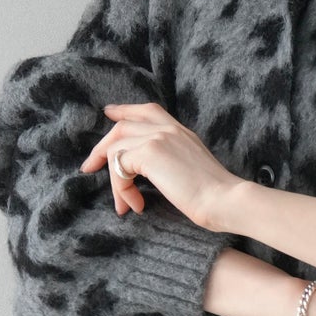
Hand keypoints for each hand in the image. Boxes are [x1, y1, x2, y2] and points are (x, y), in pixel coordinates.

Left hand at [80, 101, 242, 230]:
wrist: (224, 199)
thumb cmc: (215, 195)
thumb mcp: (193, 168)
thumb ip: (173, 160)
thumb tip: (150, 171)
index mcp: (181, 131)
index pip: (147, 110)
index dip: (124, 110)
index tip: (109, 114)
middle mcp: (168, 128)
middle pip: (123, 125)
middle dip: (103, 146)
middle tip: (90, 166)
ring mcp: (158, 137)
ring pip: (116, 148)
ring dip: (114, 179)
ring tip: (122, 203)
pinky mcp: (149, 152)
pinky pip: (119, 166)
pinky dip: (121, 189)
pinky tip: (135, 205)